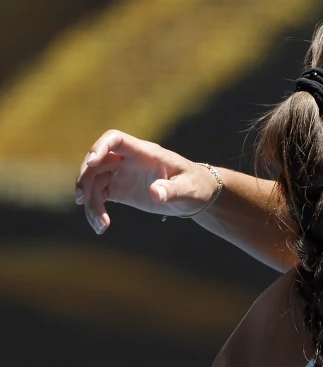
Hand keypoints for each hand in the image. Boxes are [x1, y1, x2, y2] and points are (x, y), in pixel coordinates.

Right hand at [75, 130, 218, 233]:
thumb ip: (173, 190)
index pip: (115, 139)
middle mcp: (128, 160)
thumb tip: (156, 193)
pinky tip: (101, 227)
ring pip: (94, 182)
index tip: (91, 163)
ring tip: (100, 226)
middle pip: (96, 161)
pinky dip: (95, 210)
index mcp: (145, 152)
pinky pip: (98, 196)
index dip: (100, 147)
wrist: (196, 195)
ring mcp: (121, 174)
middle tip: (83, 199)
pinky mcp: (118, 190)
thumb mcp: (188, 188)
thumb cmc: (196, 186)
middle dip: (85, 178)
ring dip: (90, 202)